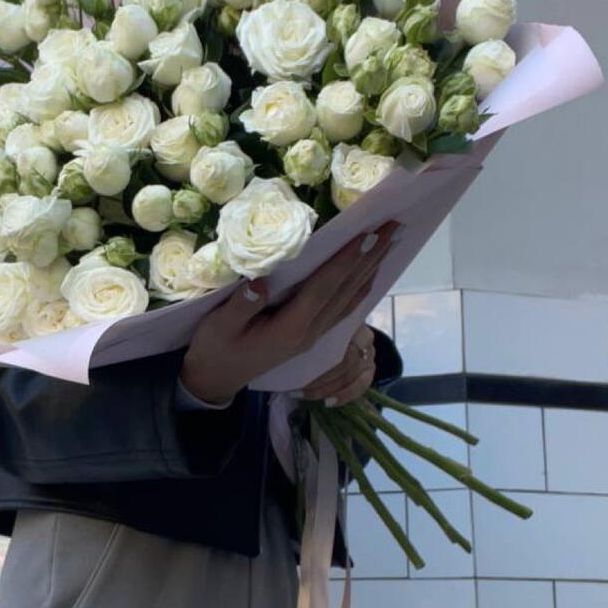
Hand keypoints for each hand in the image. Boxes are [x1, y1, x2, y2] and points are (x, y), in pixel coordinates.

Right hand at [180, 221, 397, 404]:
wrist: (216, 380)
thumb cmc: (214, 348)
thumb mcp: (218, 327)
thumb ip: (240, 307)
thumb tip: (258, 282)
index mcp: (291, 328)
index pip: (325, 287)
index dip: (347, 260)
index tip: (367, 234)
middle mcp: (310, 332)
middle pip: (347, 290)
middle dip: (370, 257)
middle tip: (393, 227)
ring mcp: (313, 335)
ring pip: (350, 298)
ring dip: (371, 269)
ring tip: (389, 243)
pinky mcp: (310, 335)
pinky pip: (343, 308)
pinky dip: (360, 287)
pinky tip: (369, 274)